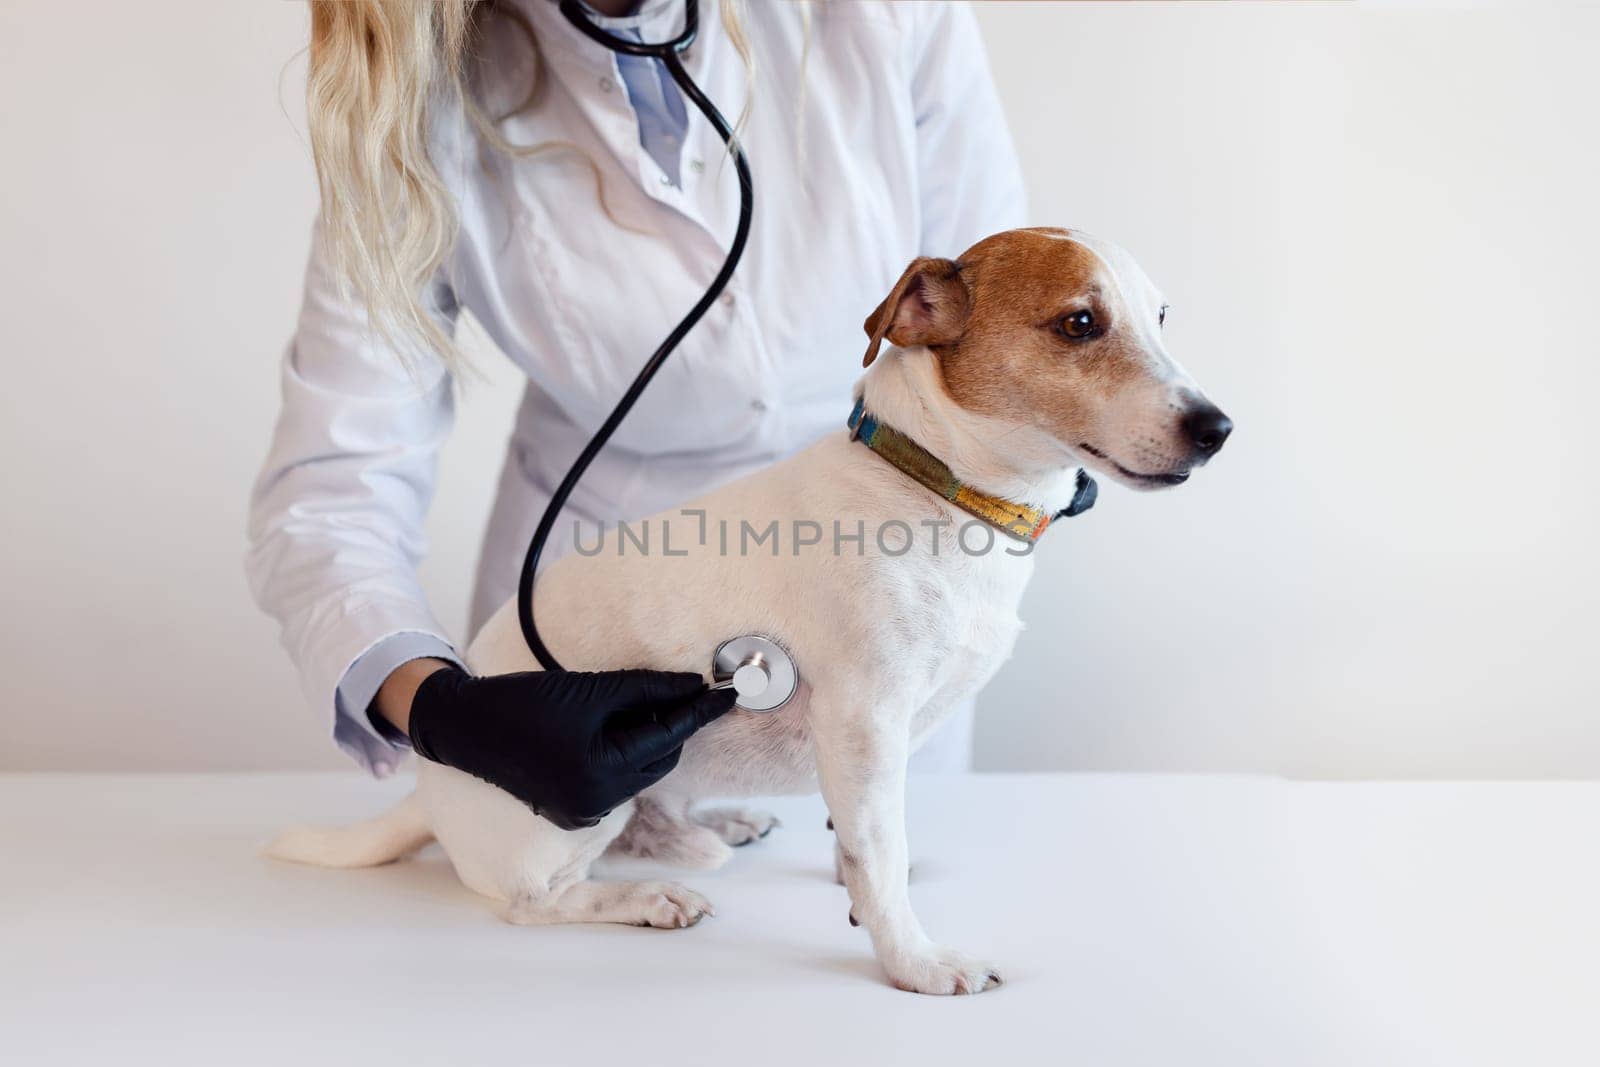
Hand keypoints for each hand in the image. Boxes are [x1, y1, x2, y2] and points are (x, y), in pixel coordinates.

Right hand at [404, 665, 735, 829]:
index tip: (726, 694)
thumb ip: (645, 689)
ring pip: (640, 772)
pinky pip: (617, 784)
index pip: (667, 737)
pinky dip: (622, 757)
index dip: (698, 711)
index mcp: (600, 772)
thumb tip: (691, 687)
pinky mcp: (571, 813)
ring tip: (635, 706)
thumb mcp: (590, 689)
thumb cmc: (524, 700)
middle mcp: (595, 802)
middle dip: (671, 724)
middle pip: (658, 758)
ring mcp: (582, 813)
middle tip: (677, 689)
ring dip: (646, 741)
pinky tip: (610, 731)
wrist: (465, 727)